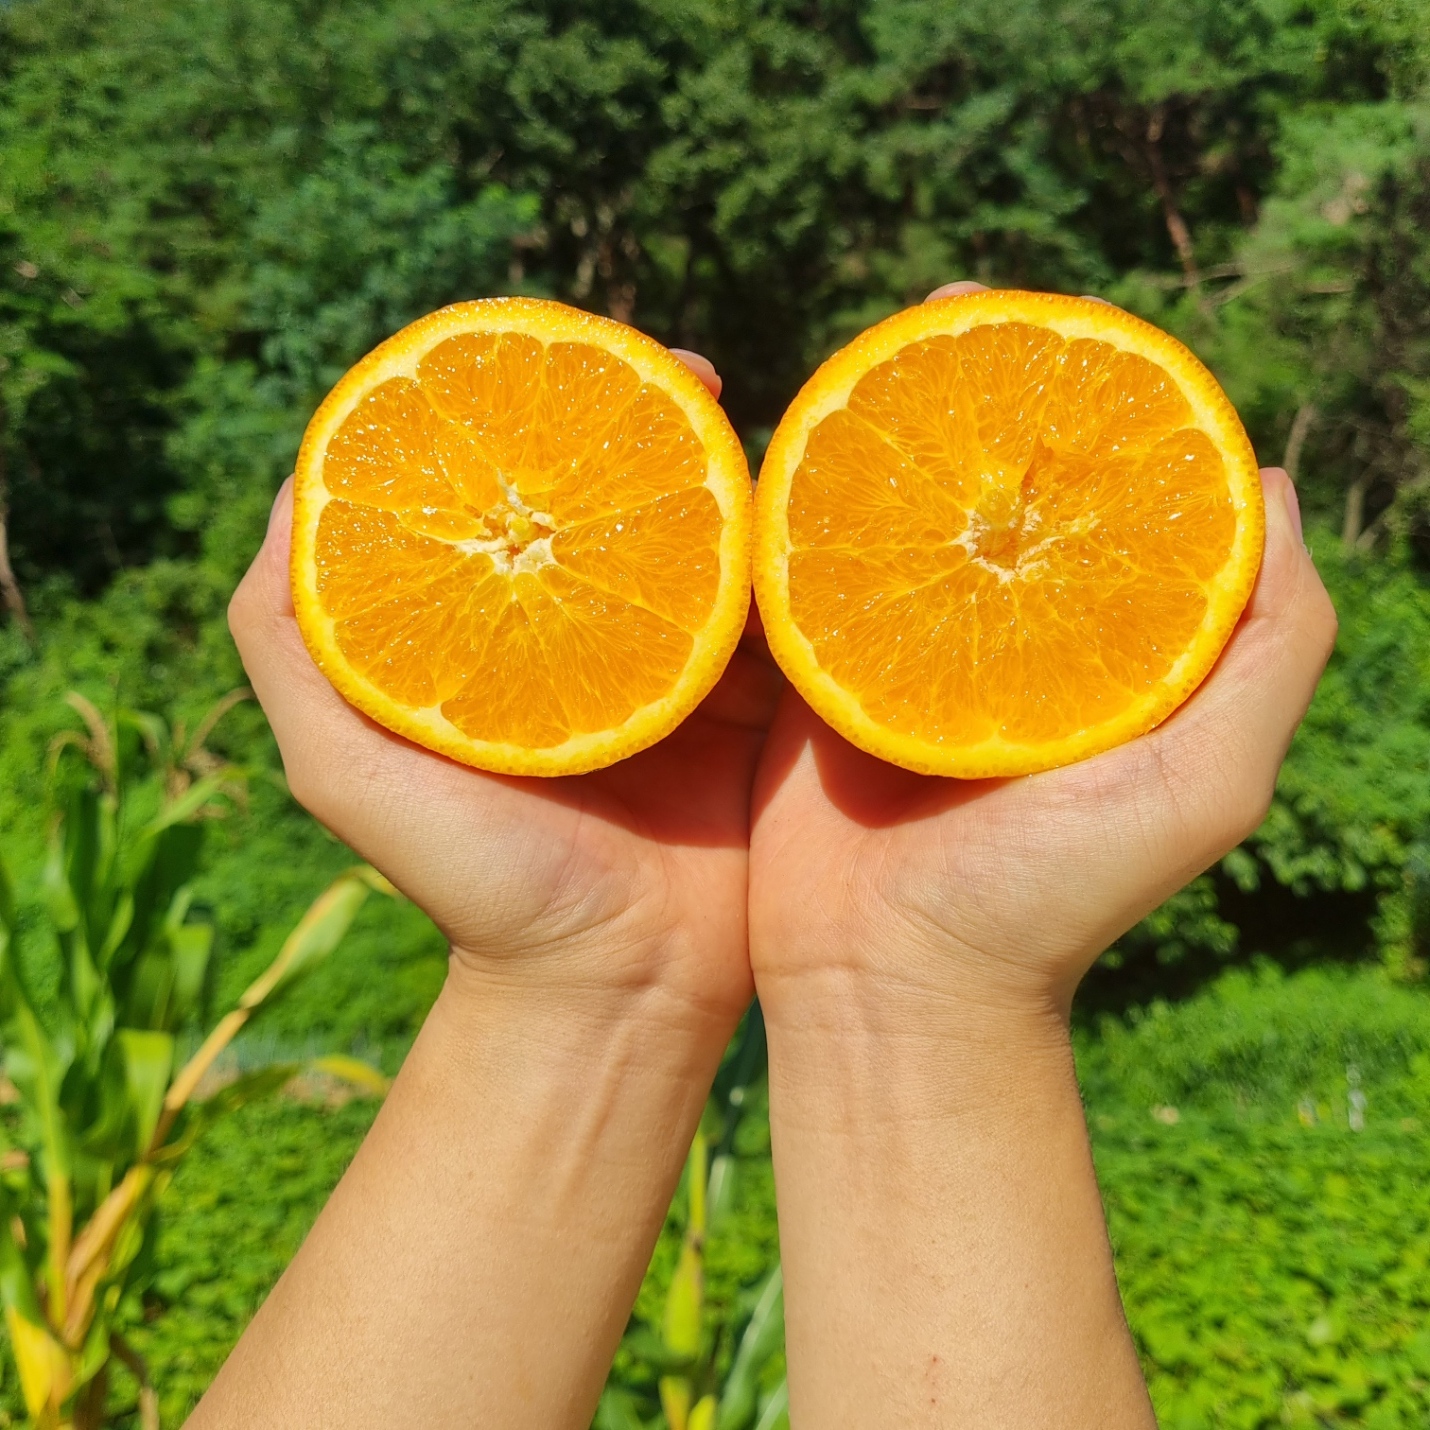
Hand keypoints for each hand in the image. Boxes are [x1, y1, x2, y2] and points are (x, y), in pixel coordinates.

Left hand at [229, 349, 775, 1034]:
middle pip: (608, 491)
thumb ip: (291, 642)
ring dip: (727, 462)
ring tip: (753, 415)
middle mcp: (577, 626)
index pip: (501, 487)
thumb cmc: (474, 885)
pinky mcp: (751, 695)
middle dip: (644, 412)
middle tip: (690, 371)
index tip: (560, 357)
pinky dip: (791, 547)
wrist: (615, 987)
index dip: (522, 410)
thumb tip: (300, 481)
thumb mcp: (343, 766)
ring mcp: (670, 655)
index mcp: (491, 628)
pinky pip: (774, 602)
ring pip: (699, 530)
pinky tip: (815, 495)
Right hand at [745, 281, 1336, 1429]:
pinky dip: (805, 502)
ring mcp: (906, 653)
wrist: (891, 987)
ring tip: (878, 340)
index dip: (1099, 403)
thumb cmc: (1050, 900)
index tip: (1069, 323)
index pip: (1110, 498)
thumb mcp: (1206, 783)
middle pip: (996, 486)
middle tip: (953, 301)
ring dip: (890, 420)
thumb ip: (1274, 644)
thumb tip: (1275, 478)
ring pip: (900, 511)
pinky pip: (809, 568)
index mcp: (1098, 651)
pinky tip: (786, 430)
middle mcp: (1007, 640)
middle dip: (981, 385)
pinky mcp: (815, 674)